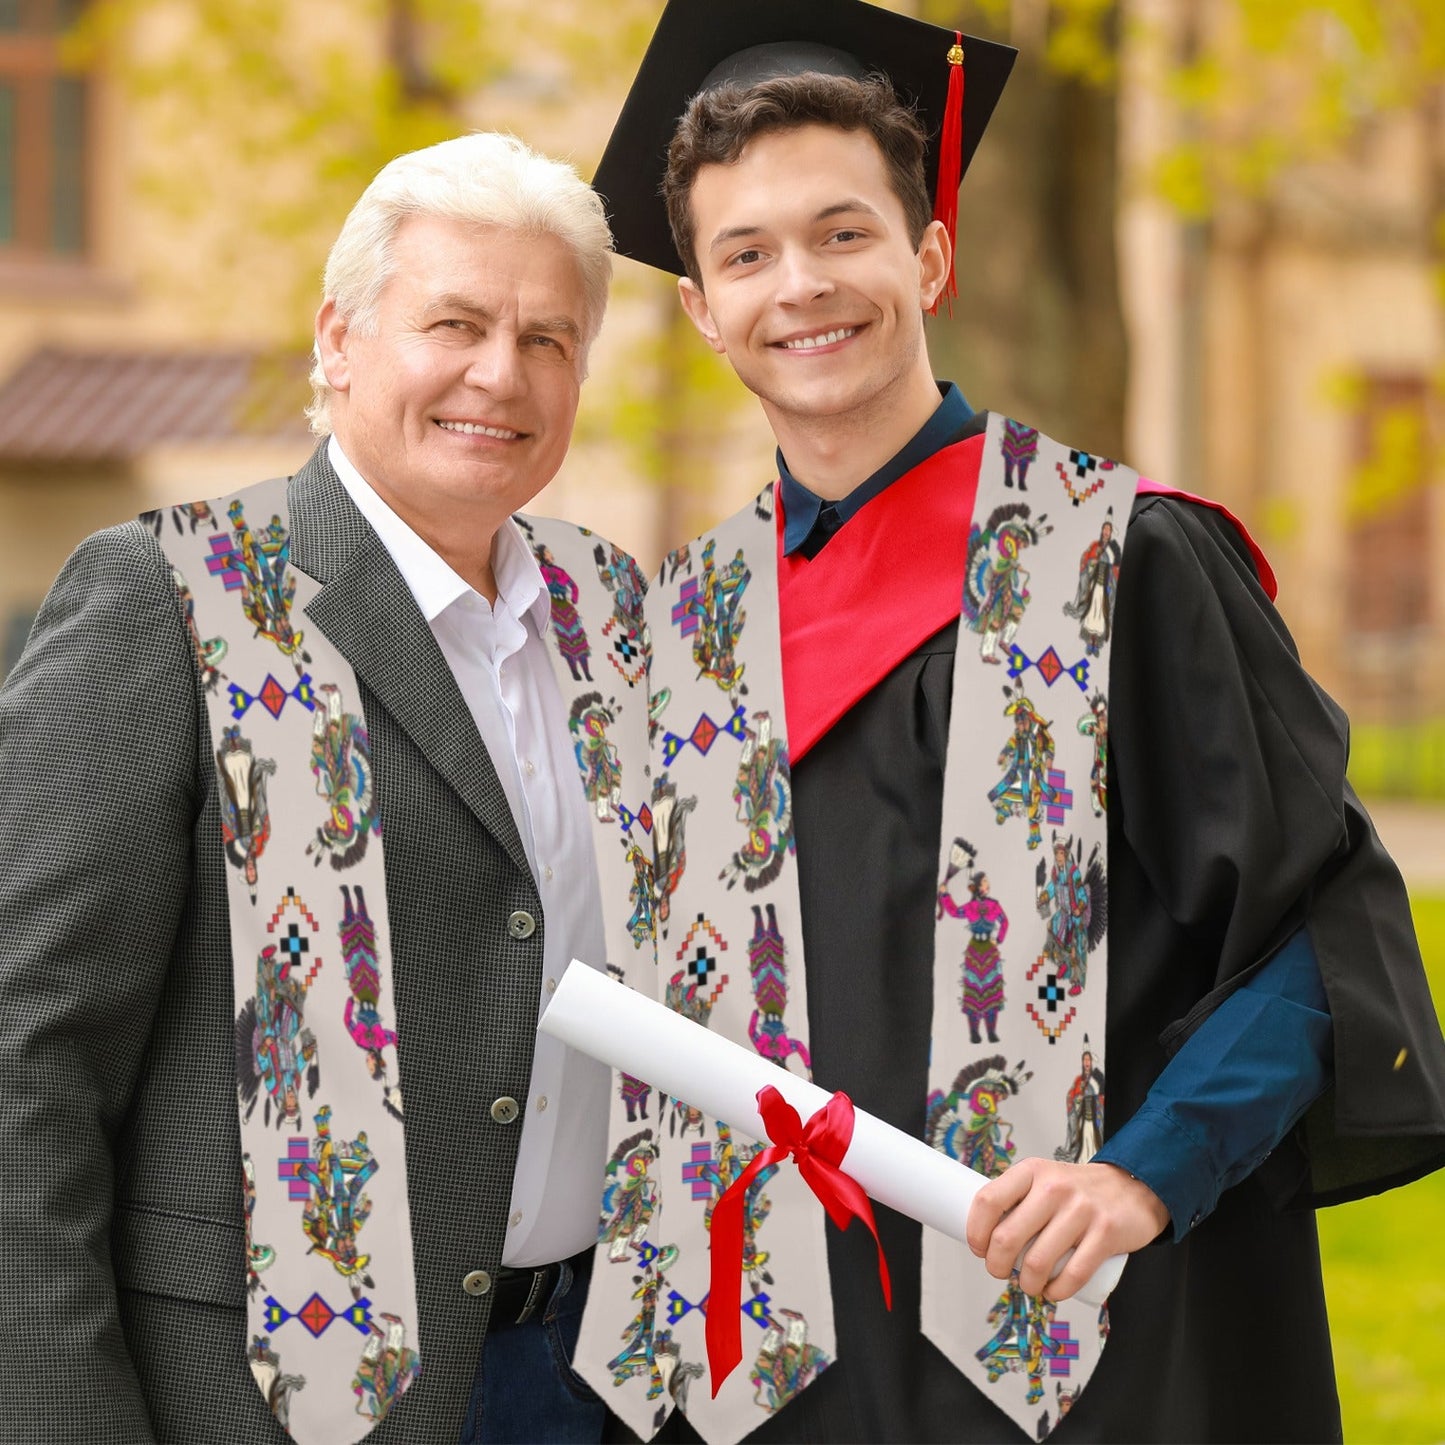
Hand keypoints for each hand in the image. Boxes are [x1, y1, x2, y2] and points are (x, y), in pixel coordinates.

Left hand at [965, 1158, 1169, 1300]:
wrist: (1131, 1187)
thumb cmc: (1076, 1191)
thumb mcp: (1043, 1179)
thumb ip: (1017, 1199)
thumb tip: (984, 1235)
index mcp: (1031, 1171)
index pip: (988, 1201)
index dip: (975, 1231)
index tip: (978, 1248)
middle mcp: (1053, 1187)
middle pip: (1007, 1237)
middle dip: (996, 1265)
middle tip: (999, 1272)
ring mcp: (1081, 1210)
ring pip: (1037, 1262)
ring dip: (1026, 1284)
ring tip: (1029, 1284)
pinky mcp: (1105, 1234)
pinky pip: (1072, 1275)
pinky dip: (1056, 1292)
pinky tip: (1052, 1292)